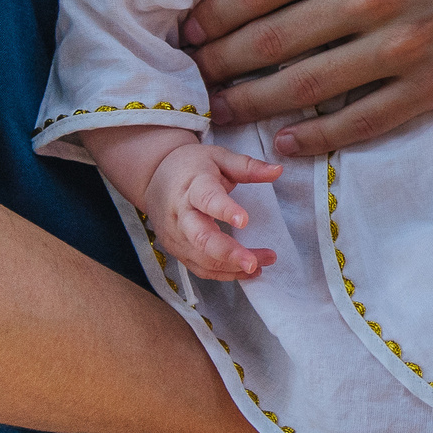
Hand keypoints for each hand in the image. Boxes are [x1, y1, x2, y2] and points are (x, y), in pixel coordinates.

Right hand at [144, 143, 284, 280]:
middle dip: (228, 253)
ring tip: (261, 265)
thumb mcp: (219, 158)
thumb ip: (248, 166)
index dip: (224, 210)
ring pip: (202, 259)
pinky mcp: (177, 250)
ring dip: (232, 267)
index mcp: (193, 186)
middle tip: (254, 262)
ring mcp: (177, 236)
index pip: (207, 199)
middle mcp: (181, 215)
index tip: (244, 220)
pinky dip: (224, 274)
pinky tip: (247, 272)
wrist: (154, 178)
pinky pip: (200, 268)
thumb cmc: (192, 166)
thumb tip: (278, 171)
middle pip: (201, 238)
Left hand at [183, 0, 432, 151]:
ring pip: (306, 87)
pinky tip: (284, 139)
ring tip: (218, 111)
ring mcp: (405, 44)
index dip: (212, 17)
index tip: (187, 30)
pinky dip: (317, 136)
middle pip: (272, 43)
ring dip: (252, 104)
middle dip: (219, 65)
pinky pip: (363, 120)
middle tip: (187, 77)